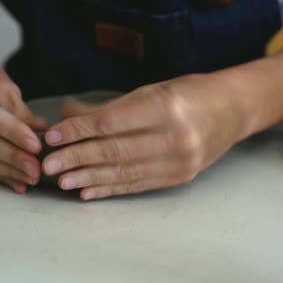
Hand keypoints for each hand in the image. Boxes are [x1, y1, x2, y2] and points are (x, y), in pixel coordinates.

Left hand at [42, 74, 248, 199]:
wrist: (232, 111)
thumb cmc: (190, 94)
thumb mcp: (152, 90)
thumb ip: (111, 107)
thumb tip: (69, 115)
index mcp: (166, 108)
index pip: (111, 123)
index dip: (79, 131)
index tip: (55, 136)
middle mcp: (174, 138)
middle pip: (114, 151)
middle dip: (77, 158)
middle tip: (49, 165)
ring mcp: (179, 162)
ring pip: (124, 172)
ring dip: (89, 178)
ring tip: (63, 182)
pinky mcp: (179, 178)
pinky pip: (138, 185)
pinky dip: (110, 188)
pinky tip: (88, 191)